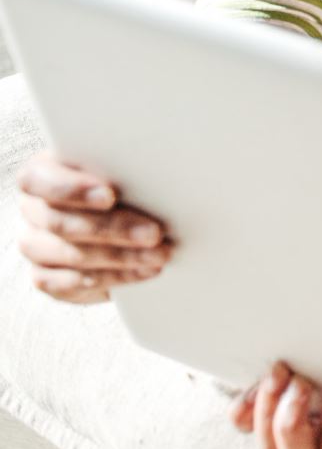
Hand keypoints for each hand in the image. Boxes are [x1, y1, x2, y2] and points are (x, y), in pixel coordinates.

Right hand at [15, 152, 171, 302]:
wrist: (122, 219)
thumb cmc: (122, 182)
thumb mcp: (122, 168)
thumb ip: (126, 166)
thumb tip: (161, 164)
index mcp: (41, 174)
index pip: (37, 179)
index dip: (71, 189)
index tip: (110, 196)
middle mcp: (32, 210)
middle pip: (60, 223)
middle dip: (113, 229)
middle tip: (155, 233)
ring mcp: (34, 246)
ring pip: (70, 255)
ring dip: (120, 257)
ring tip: (159, 256)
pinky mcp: (45, 277)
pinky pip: (70, 284)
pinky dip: (112, 278)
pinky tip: (142, 272)